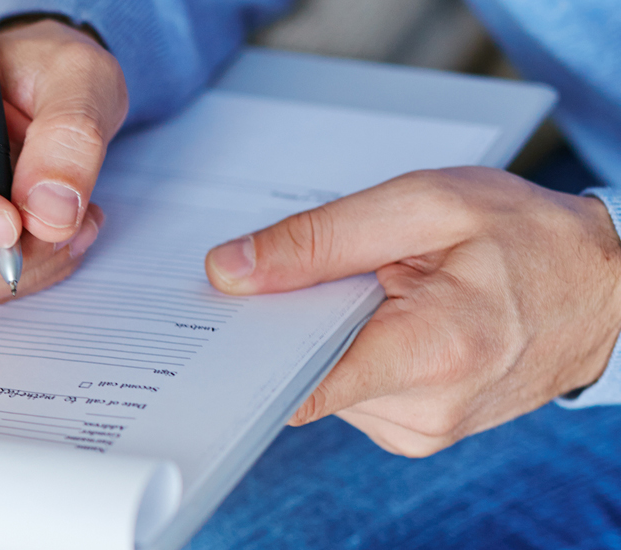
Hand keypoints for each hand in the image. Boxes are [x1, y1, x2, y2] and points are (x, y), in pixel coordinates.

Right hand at [0, 19, 124, 308]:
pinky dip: (10, 279)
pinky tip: (48, 241)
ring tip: (69, 226)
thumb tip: (48, 211)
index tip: (10, 223)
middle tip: (64, 223)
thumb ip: (70, 134)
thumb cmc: (47, 73)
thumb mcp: (79, 75)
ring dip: (9, 269)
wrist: (48, 93)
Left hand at [204, 167, 620, 456]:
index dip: (246, 347)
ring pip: (321, 384)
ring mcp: (420, 429)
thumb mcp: (427, 204)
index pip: (295, 385)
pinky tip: (375, 314)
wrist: (607, 288)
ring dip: (322, 335)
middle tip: (297, 272)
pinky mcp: (416, 431)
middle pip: (300, 377)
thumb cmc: (529, 237)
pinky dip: (347, 350)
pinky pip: (349, 391)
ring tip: (362, 287)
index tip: (218, 316)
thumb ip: (321, 238)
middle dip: (289, 322)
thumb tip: (229, 271)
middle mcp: (422, 411)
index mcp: (430, 353)